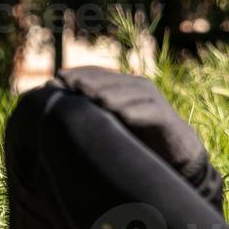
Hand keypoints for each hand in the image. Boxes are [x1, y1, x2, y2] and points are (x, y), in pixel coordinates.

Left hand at [54, 67, 224, 213]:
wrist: (175, 154)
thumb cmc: (135, 140)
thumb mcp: (109, 124)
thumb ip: (89, 114)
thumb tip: (53, 113)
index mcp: (121, 87)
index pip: (97, 74)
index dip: (78, 74)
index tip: (57, 78)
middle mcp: (137, 88)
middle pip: (110, 81)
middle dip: (89, 82)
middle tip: (70, 85)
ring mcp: (152, 101)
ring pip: (129, 93)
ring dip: (110, 94)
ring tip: (93, 98)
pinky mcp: (166, 118)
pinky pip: (150, 112)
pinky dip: (136, 112)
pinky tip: (122, 115)